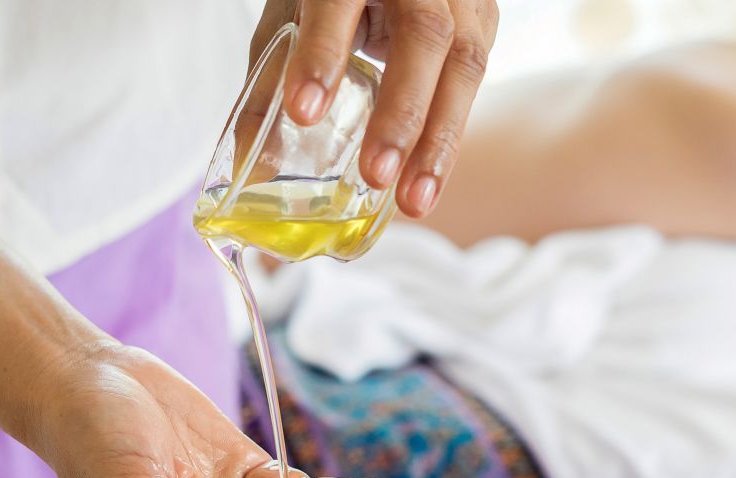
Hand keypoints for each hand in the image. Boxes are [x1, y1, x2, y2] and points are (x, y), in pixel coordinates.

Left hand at [252, 0, 498, 217]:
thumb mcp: (292, 16)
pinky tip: (429, 176)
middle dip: (402, 112)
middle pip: (423, 35)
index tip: (304, 112)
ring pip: (465, 61)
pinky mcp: (483, 18)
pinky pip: (473, 78)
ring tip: (414, 200)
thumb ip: (272, 82)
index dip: (322, 56)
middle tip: (377, 176)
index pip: (337, 3)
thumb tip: (252, 165)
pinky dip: (450, 132)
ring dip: (440, 139)